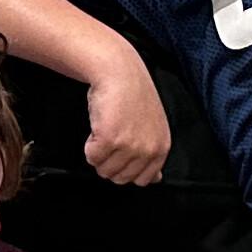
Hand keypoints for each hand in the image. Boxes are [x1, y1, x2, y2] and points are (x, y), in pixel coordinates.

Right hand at [83, 53, 173, 185]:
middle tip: (111, 139)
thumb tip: (155, 180)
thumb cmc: (133, 95)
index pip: (142, 180)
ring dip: (99, 153)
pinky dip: (89, 146)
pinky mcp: (109, 140)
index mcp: (161, 148)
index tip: (122, 153)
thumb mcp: (153, 127)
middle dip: (111, 162)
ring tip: (106, 130)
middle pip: (120, 178)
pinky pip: (92, 158)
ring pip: (104, 170)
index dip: (126, 168)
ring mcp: (129, 146)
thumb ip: (153, 154)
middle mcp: (147, 150)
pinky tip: (98, 127)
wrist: (118, 71)